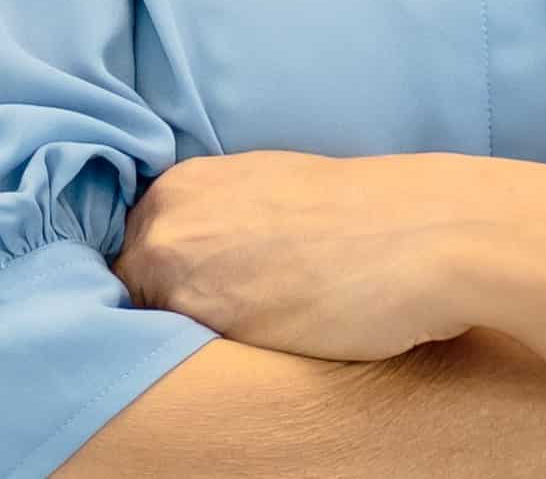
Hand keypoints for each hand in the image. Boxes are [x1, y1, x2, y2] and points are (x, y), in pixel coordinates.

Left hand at [110, 149, 474, 361]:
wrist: (416, 232)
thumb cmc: (355, 211)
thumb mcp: (265, 185)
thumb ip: (212, 215)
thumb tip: (190, 254)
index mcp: (180, 185)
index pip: (133, 248)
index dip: (160, 277)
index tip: (193, 290)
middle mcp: (164, 226)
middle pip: (129, 287)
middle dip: (162, 305)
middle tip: (221, 314)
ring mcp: (179, 279)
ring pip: (150, 327)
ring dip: (181, 334)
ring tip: (244, 327)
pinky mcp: (208, 330)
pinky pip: (183, 358)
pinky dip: (205, 360)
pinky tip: (251, 344)